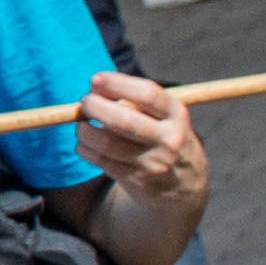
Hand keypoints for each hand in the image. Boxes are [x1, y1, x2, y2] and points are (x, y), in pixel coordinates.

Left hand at [78, 67, 206, 202]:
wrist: (183, 185)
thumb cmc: (162, 136)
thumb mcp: (164, 115)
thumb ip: (135, 100)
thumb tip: (96, 86)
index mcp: (177, 116)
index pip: (148, 94)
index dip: (117, 83)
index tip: (96, 79)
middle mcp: (169, 140)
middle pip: (123, 120)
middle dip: (94, 107)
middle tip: (85, 102)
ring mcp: (153, 163)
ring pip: (105, 142)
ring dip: (84, 130)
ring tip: (82, 124)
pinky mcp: (136, 180)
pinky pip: (99, 160)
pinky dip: (84, 148)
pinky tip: (86, 143)